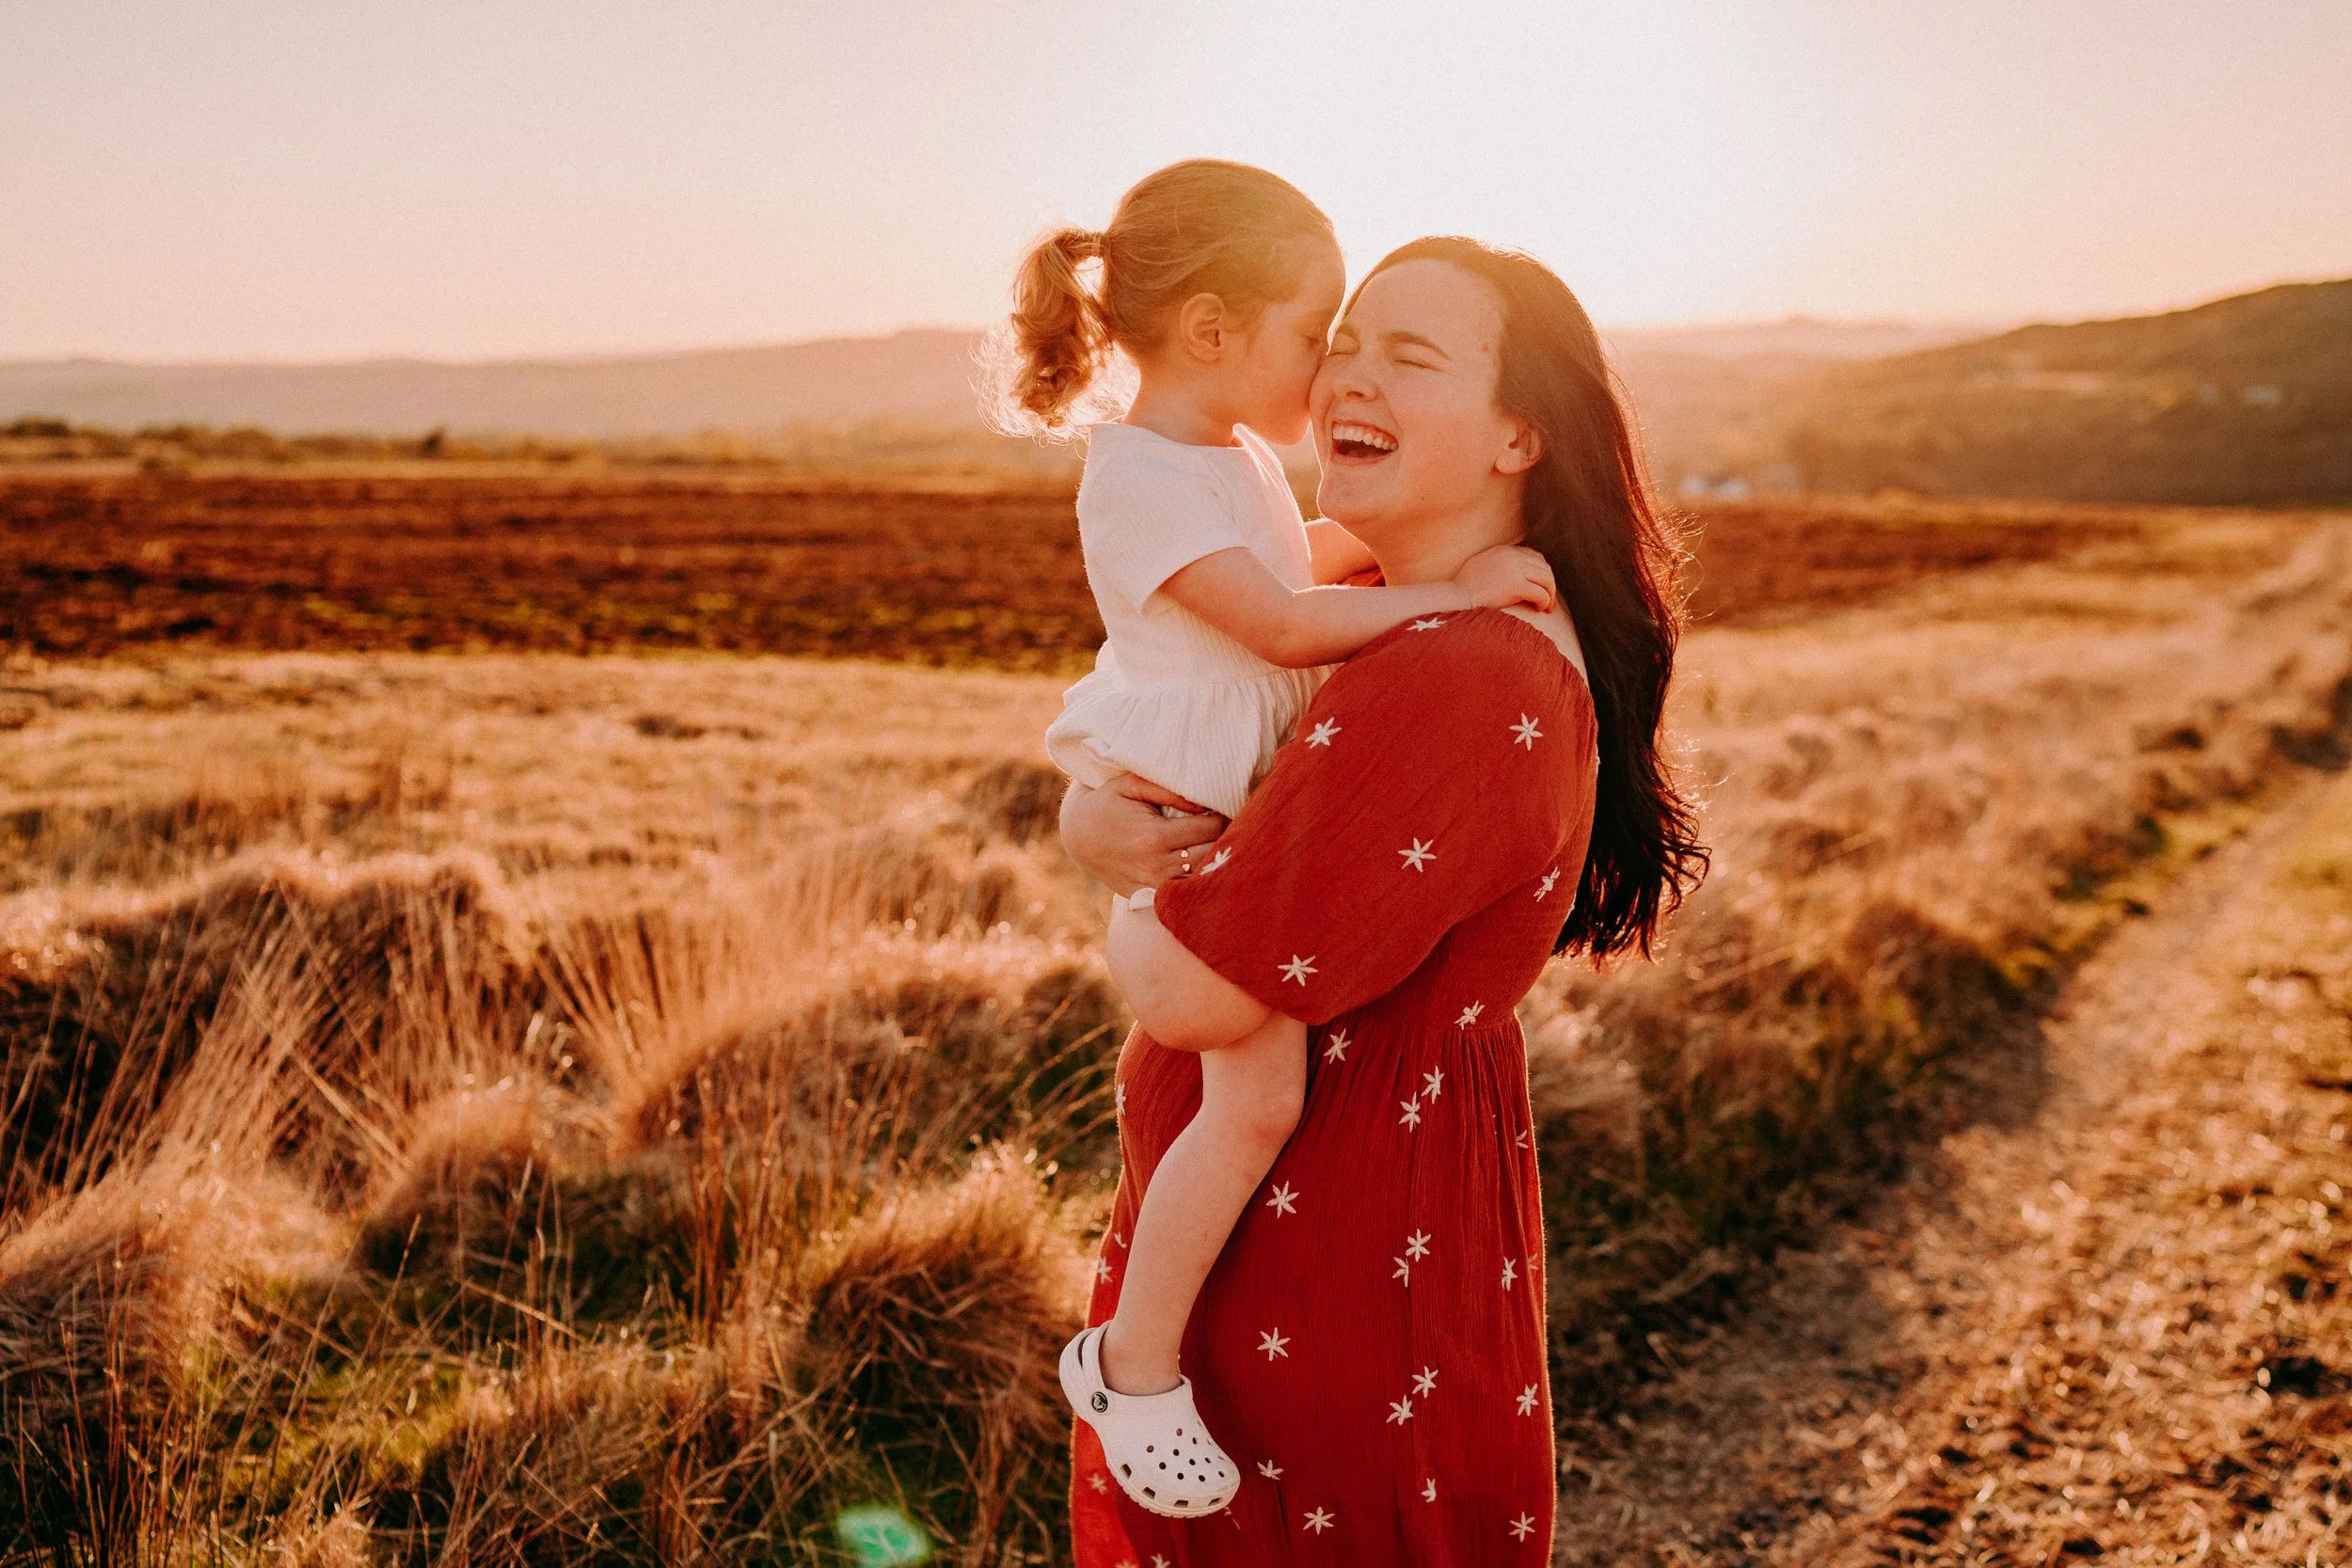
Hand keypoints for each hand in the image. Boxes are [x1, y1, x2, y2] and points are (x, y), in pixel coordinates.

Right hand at [1059, 775, 1227, 896]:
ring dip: (1213, 863)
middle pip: (1213, 855)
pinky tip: (1199, 865)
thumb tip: (1205, 804)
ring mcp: (1153, 886)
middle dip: (1225, 839)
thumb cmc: (1107, 803)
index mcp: (1155, 837)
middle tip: (1229, 827)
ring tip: (1217, 845)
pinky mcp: (1148, 897)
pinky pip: (1184, 894)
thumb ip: (1169, 791)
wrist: (1077, 835)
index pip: (1212, 829)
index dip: (1223, 816)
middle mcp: (1156, 866)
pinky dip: (1196, 881)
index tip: (1223, 809)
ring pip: (1202, 879)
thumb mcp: (1130, 785)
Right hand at [1455, 543, 1556, 611]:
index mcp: (1505, 550)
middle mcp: (1513, 556)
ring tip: (1546, 607)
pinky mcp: (1516, 585)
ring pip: (1547, 579)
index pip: (1534, 556)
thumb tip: (1511, 573)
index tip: (1541, 586)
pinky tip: (1540, 609)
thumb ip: (1498, 563)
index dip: (1541, 572)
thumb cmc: (1465, 585)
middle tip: (1548, 600)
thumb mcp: (1482, 564)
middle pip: (1544, 567)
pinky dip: (1544, 602)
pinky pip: (1540, 593)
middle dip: (1549, 584)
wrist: (1457, 594)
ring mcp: (1515, 569)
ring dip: (1550, 594)